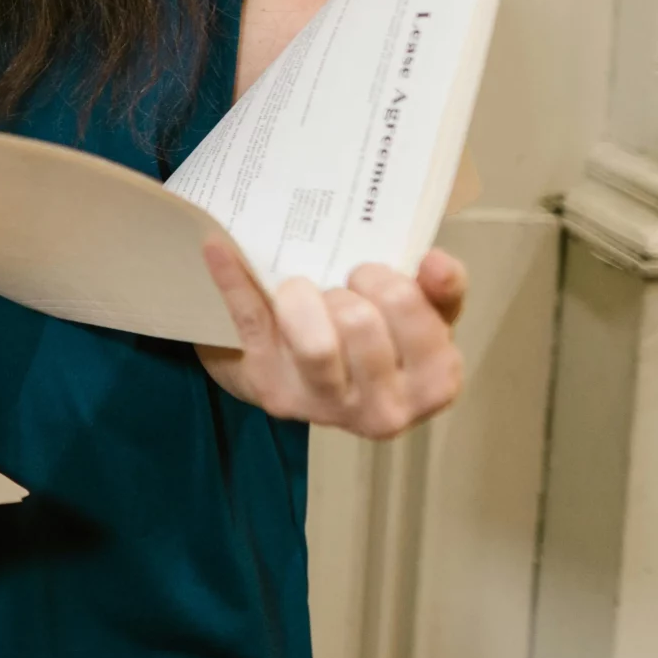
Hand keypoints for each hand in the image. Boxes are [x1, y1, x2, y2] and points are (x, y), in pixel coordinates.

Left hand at [196, 243, 467, 438]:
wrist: (308, 374)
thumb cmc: (376, 338)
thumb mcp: (420, 317)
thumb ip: (439, 290)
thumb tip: (437, 262)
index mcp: (434, 383)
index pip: (415, 315)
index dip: (389, 283)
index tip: (371, 275)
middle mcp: (386, 409)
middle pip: (362, 323)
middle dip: (347, 290)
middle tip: (339, 286)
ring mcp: (324, 405)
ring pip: (316, 344)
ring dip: (303, 299)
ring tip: (302, 291)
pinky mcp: (271, 389)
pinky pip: (252, 324)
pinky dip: (234, 281)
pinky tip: (217, 248)